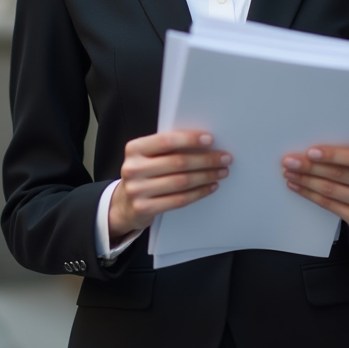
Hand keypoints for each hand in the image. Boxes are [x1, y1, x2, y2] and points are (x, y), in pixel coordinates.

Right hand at [109, 130, 231, 240]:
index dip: (189, 139)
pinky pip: (179, 199)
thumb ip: (167, 148)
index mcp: (134, 149)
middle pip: (177, 162)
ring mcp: (137, 190)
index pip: (166, 141)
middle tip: (224, 158)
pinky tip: (210, 186)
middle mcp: (133, 168)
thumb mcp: (147, 156)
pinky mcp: (144, 208)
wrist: (124, 204)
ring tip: (221, 172)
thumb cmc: (144, 174)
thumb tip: (203, 142)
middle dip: (205, 159)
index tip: (210, 139)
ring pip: (181, 182)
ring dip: (206, 176)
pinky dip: (199, 192)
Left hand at [282, 146, 348, 231]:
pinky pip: (328, 204)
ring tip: (289, 173)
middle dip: (310, 167)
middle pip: (338, 174)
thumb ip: (345, 155)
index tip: (309, 152)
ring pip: (330, 190)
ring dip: (305, 180)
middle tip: (289, 162)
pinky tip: (297, 186)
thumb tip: (307, 152)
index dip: (331, 155)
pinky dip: (309, 194)